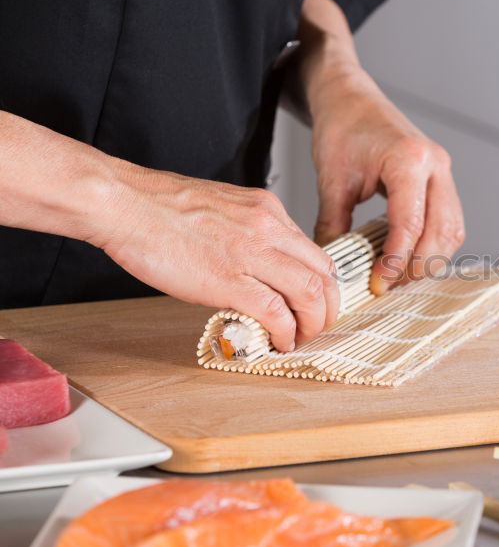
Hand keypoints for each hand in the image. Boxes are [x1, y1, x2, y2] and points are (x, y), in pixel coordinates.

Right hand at [97, 166, 339, 351]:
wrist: (123, 204)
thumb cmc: (158, 207)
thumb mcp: (222, 208)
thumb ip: (247, 233)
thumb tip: (255, 265)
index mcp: (267, 210)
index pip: (314, 252)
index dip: (322, 285)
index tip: (316, 304)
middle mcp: (268, 227)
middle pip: (324, 274)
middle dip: (329, 308)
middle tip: (318, 327)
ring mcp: (252, 253)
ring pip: (311, 293)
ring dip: (313, 324)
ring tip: (302, 339)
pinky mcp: (230, 279)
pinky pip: (276, 311)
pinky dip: (285, 332)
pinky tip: (279, 342)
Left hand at [308, 70, 464, 294]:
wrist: (351, 99)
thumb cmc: (343, 129)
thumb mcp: (332, 179)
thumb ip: (334, 225)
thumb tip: (334, 267)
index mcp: (409, 160)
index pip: (411, 224)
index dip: (397, 260)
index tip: (378, 282)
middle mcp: (435, 166)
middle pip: (442, 231)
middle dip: (419, 265)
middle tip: (389, 285)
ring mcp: (444, 173)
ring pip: (453, 230)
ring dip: (431, 258)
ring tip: (399, 276)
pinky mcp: (442, 180)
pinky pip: (449, 221)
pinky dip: (435, 244)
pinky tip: (410, 256)